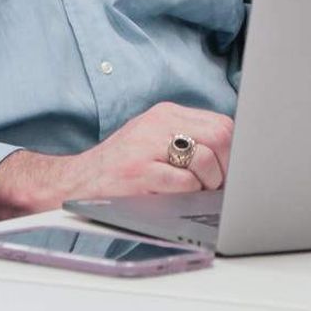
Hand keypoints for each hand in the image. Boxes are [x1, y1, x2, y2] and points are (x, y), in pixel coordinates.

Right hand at [73, 102, 233, 196]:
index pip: (222, 124)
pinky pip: (185, 183)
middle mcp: (158, 123)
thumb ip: (189, 139)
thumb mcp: (154, 139)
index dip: (232, 153)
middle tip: (213, 186)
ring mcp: (148, 146)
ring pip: (206, 161)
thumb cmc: (122, 166)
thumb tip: (232, 160)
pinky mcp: (141, 171)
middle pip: (220, 138)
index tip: (226, 172)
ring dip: (207, 185)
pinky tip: (173, 197)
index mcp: (166, 114)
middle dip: (225, 169)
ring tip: (191, 192)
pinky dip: (187, 195)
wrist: (78, 181)